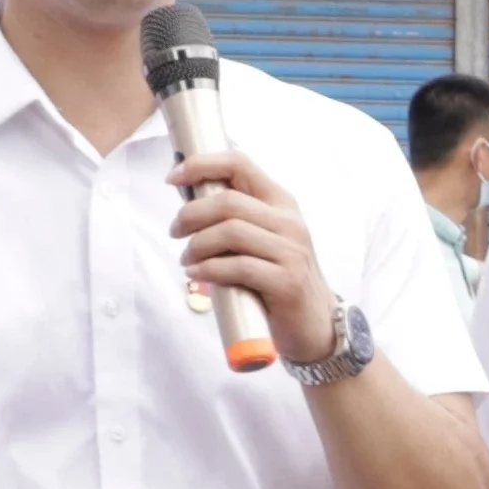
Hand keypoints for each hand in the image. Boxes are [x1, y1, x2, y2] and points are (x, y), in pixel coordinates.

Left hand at [168, 150, 343, 365]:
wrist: (316, 323)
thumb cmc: (279, 279)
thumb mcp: (263, 239)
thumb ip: (235, 218)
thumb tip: (188, 200)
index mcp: (281, 203)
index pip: (239, 164)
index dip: (201, 165)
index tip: (172, 177)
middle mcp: (290, 222)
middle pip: (228, 201)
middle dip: (190, 215)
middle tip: (175, 232)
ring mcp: (291, 252)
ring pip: (230, 232)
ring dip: (197, 245)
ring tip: (187, 260)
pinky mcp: (287, 282)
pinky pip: (238, 267)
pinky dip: (208, 270)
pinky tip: (197, 274)